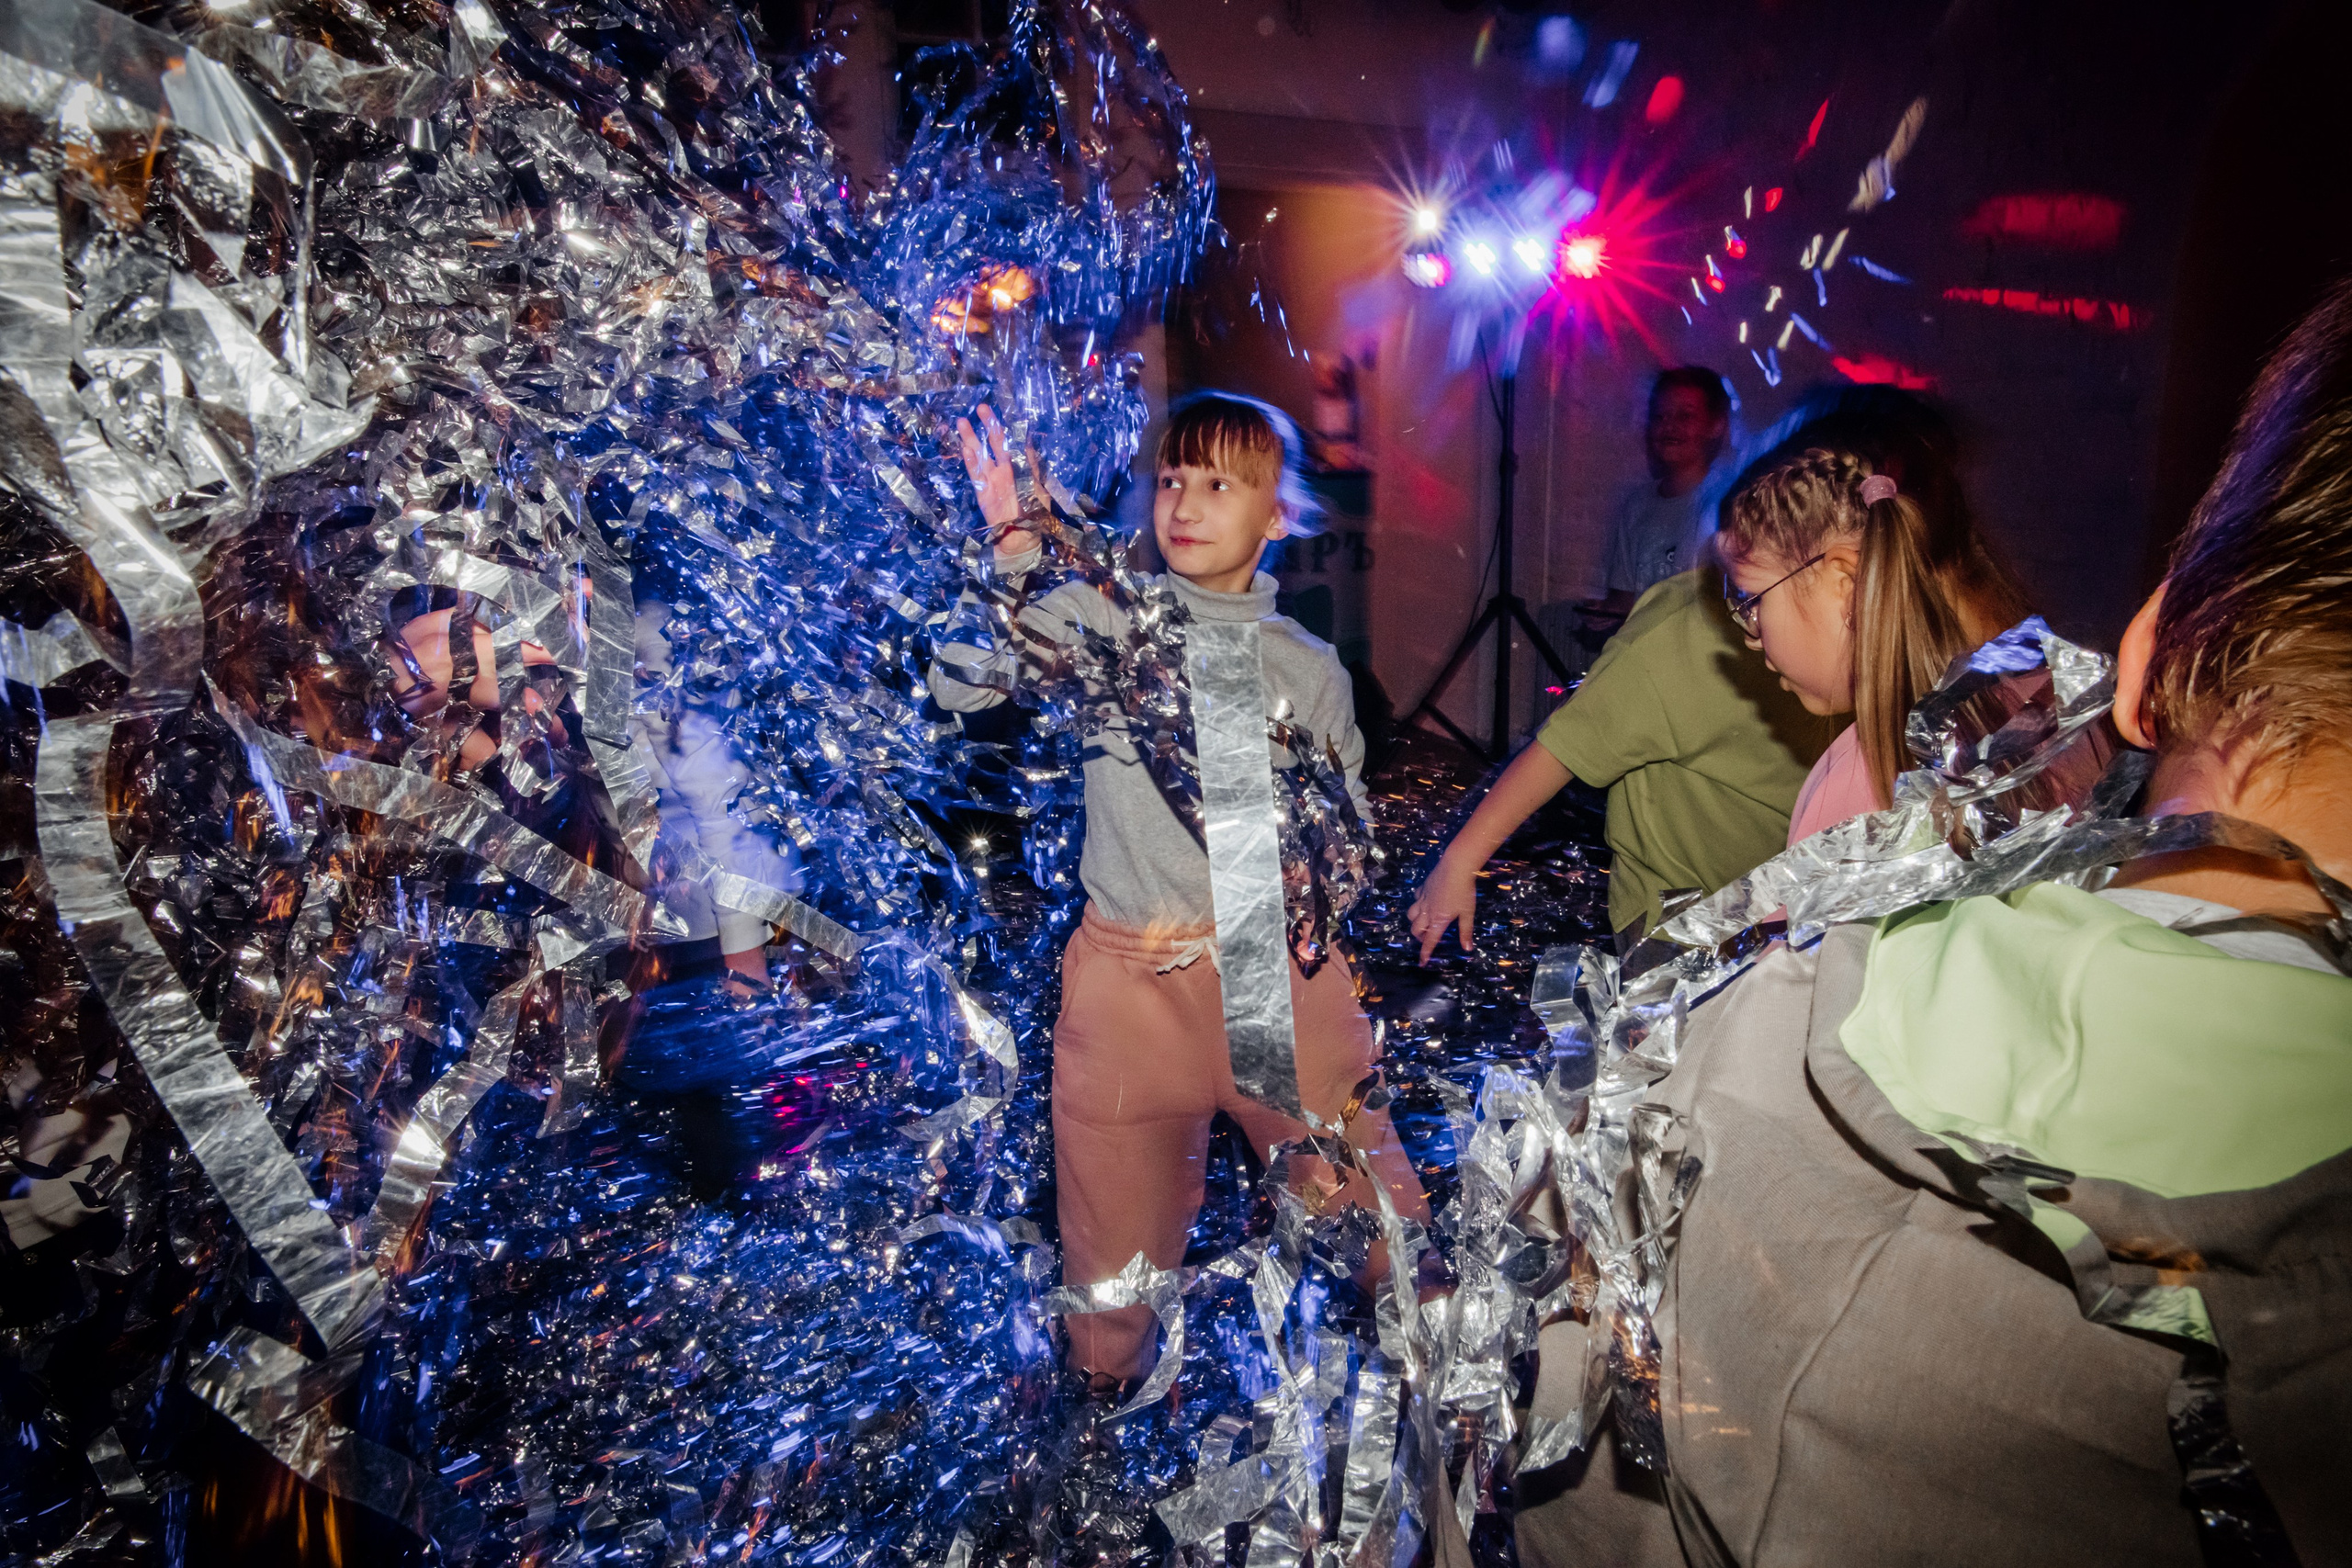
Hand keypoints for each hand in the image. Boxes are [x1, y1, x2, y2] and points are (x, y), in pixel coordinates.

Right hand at [957, 404, 1040, 556]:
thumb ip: (1033, 467)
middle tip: (981, 408)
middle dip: (987, 426)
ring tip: (962, 422)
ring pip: (979, 455)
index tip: (1001, 412)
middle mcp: (1002, 470)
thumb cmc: (1034, 515)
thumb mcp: (1039, 488)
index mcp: (1017, 467)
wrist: (1023, 539)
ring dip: (971, 439)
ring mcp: (991, 480)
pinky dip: (971, 463)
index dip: (1004, 427)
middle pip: (992, 444)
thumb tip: (1029, 444)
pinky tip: (965, 449)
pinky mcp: (983, 493)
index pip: (1009, 442)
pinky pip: (976, 475)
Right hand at [1407, 854, 1479, 963]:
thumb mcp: (1467, 913)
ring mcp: (1423, 899)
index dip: (1425, 953)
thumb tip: (1467, 949)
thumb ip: (1465, 931)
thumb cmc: (1464, 891)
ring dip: (1414, 921)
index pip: (1430, 941)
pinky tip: (1424, 901)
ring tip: (1422, 922)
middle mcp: (1427, 911)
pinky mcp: (1423, 888)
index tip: (1422, 963)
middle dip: (1419, 937)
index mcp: (1439, 920)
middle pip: (1416, 929)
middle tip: (1427, 938)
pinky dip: (1417, 903)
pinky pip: (1415, 898)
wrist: (1456, 866)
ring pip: (1411, 914)